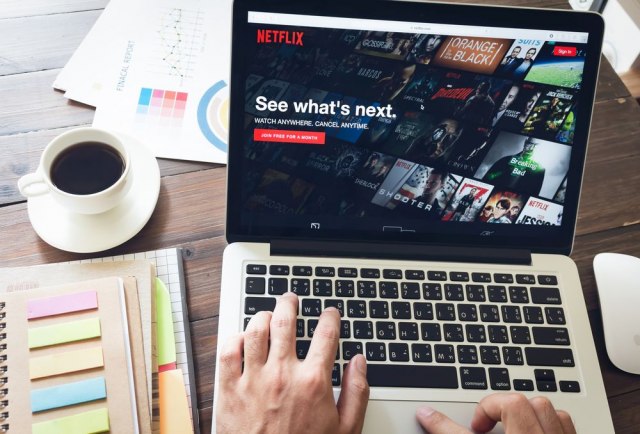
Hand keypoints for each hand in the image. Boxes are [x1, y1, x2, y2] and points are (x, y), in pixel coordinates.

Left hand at [216, 292, 369, 433]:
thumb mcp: (346, 430)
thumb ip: (357, 392)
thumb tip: (360, 362)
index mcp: (313, 381)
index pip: (326, 334)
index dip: (330, 317)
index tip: (330, 313)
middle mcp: (282, 373)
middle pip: (285, 321)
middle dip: (290, 303)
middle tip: (291, 299)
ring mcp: (253, 379)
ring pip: (255, 330)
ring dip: (262, 316)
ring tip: (267, 313)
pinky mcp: (229, 389)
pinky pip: (228, 351)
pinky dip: (234, 338)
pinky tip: (242, 337)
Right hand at [416, 393, 575, 433]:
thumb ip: (449, 431)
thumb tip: (425, 415)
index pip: (508, 403)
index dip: (484, 410)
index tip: (473, 427)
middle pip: (533, 403)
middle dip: (508, 410)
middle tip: (490, 429)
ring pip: (556, 415)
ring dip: (533, 417)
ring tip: (513, 431)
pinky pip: (568, 432)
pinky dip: (551, 430)